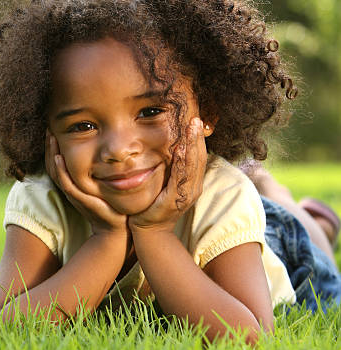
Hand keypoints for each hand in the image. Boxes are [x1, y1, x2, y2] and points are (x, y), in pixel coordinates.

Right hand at [45, 130, 128, 235]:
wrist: (116, 227)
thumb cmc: (111, 205)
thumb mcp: (102, 184)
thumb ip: (99, 170)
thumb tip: (106, 152)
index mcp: (73, 184)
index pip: (57, 163)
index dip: (53, 147)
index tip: (54, 130)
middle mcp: (70, 188)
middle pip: (52, 164)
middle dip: (50, 146)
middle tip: (49, 129)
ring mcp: (73, 194)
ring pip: (56, 171)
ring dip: (52, 153)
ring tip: (51, 137)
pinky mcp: (79, 199)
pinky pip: (65, 182)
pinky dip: (60, 170)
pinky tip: (58, 157)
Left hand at [128, 117, 206, 231]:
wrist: (148, 230)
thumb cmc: (154, 205)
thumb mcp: (165, 183)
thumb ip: (170, 169)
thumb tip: (171, 148)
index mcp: (192, 182)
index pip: (198, 156)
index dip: (198, 139)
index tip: (196, 120)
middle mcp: (194, 188)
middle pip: (199, 158)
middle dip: (197, 137)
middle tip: (196, 118)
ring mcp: (186, 195)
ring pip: (193, 165)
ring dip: (192, 145)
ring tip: (192, 127)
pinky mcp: (175, 200)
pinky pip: (180, 178)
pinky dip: (181, 163)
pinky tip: (180, 150)